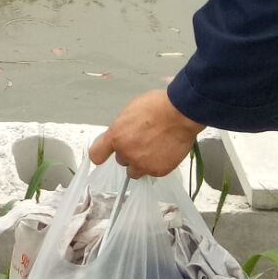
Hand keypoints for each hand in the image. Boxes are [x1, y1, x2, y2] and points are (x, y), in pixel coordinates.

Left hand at [89, 88, 204, 178]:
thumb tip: (121, 134)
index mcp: (116, 136)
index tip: (105, 153)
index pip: (96, 154)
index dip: (101, 154)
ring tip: (153, 149)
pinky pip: (152, 172)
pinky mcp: (158, 171)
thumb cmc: (157, 106)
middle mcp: (126, 153)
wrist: (180, 114)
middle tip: (142, 142)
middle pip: (121, 160)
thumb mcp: (130, 112)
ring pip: (135, 171)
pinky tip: (164, 151)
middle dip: (129, 153)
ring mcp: (142, 164)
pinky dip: (157, 164)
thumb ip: (122, 128)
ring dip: (141, 163)